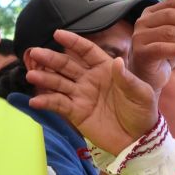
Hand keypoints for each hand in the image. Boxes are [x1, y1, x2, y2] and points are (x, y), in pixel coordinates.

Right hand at [27, 30, 157, 154]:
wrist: (137, 140)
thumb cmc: (142, 112)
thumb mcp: (141, 93)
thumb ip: (127, 78)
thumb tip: (117, 61)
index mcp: (106, 69)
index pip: (87, 51)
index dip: (73, 42)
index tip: (57, 34)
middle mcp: (90, 79)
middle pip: (67, 65)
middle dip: (51, 58)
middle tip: (35, 53)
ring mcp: (81, 95)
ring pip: (59, 83)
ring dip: (45, 78)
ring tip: (32, 75)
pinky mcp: (76, 113)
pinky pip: (58, 104)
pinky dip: (46, 102)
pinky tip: (35, 100)